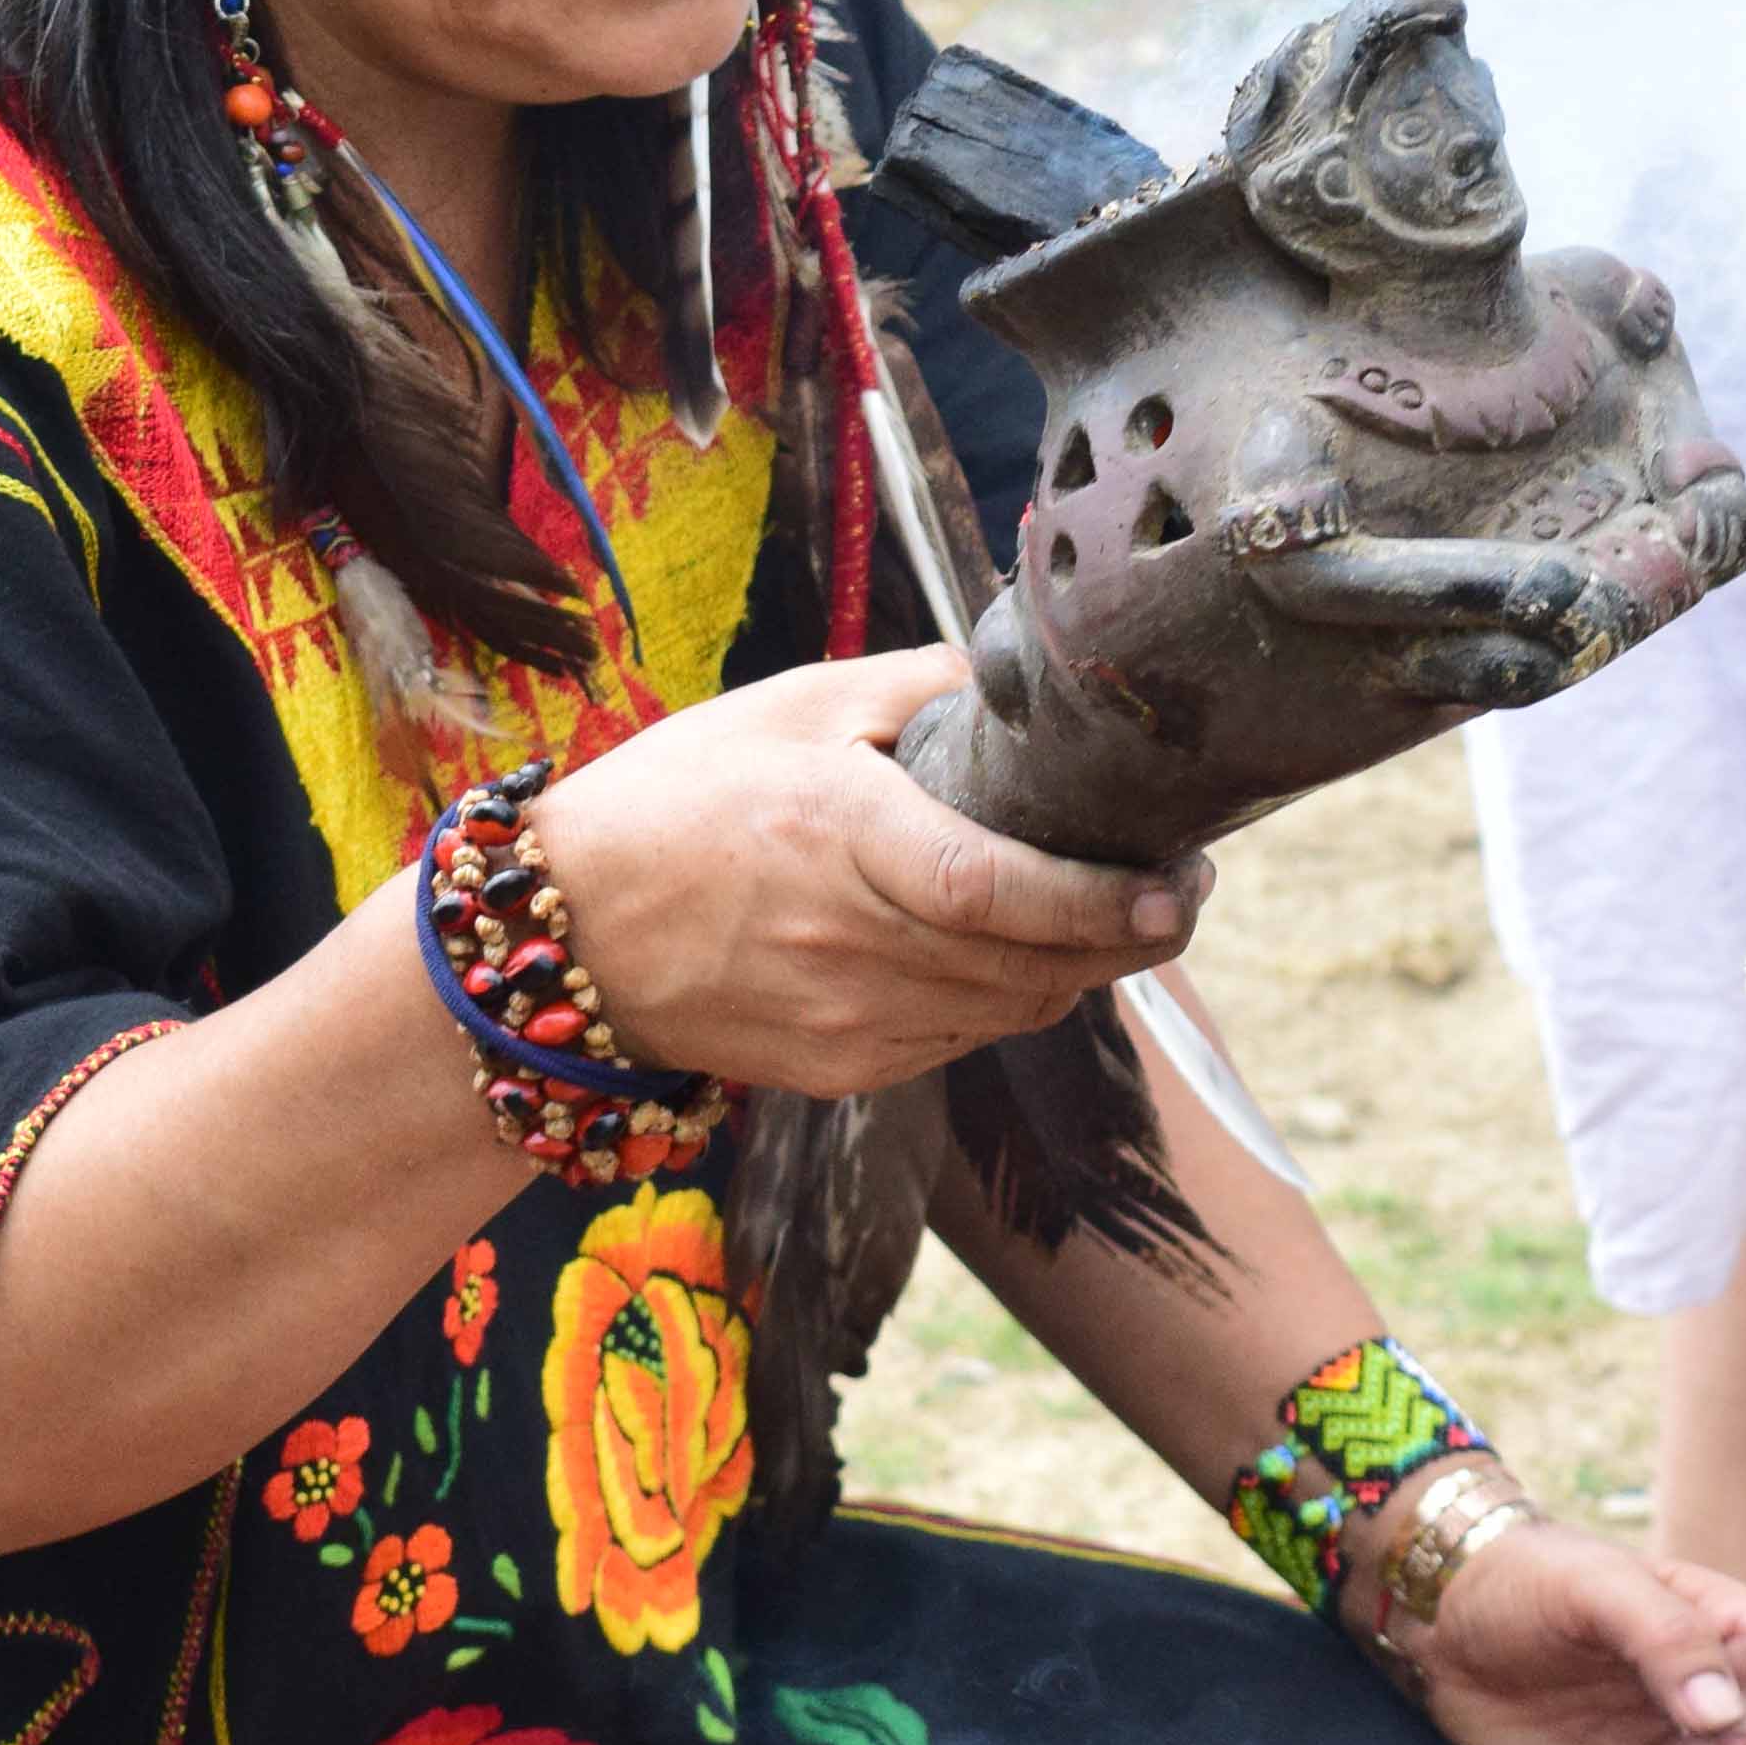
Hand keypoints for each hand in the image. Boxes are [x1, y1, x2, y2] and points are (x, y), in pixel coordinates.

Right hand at [528, 651, 1207, 1096]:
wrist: (567, 931)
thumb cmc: (679, 801)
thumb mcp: (793, 706)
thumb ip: (918, 687)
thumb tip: (1021, 674)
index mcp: (848, 841)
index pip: (1001, 891)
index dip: (1103, 903)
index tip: (1177, 887)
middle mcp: (857, 945)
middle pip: (1036, 965)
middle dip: (1125, 938)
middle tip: (1173, 887)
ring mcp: (853, 1022)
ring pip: (1013, 1010)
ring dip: (1073, 970)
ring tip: (1104, 913)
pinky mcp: (843, 1070)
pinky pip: (962, 1042)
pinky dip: (1002, 1000)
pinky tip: (1001, 950)